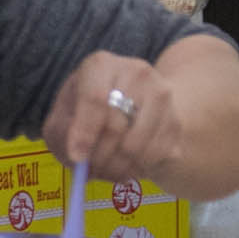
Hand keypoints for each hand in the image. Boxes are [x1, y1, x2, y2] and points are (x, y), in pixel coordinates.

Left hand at [47, 50, 188, 185]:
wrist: (133, 104)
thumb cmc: (87, 111)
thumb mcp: (65, 116)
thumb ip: (63, 132)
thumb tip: (78, 157)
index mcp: (100, 65)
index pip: (94, 98)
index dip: (84, 132)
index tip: (77, 158)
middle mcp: (135, 73)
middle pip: (115, 125)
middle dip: (98, 157)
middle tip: (89, 172)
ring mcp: (161, 96)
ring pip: (136, 145)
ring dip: (116, 168)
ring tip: (104, 171)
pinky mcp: (176, 121)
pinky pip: (154, 157)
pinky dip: (136, 170)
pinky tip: (125, 167)